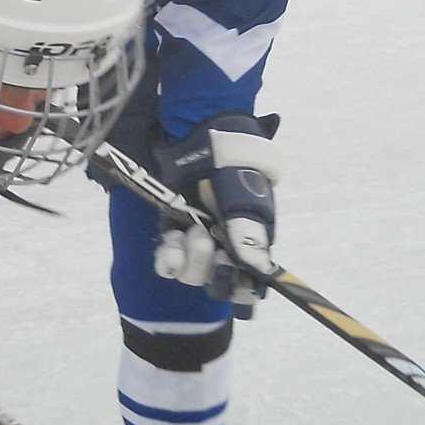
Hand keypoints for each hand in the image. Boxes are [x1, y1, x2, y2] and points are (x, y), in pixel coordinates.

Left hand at [151, 112, 280, 315]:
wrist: (204, 137)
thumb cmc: (233, 167)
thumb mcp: (246, 201)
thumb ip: (249, 237)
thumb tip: (258, 272)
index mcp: (247, 240)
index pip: (244, 282)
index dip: (237, 287)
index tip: (231, 275)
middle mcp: (222, 244)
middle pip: (214, 283)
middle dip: (210, 268)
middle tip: (208, 239)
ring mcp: (195, 236)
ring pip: (190, 274)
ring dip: (191, 258)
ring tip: (192, 230)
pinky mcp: (170, 227)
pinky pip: (167, 261)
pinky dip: (169, 257)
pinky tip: (172, 244)